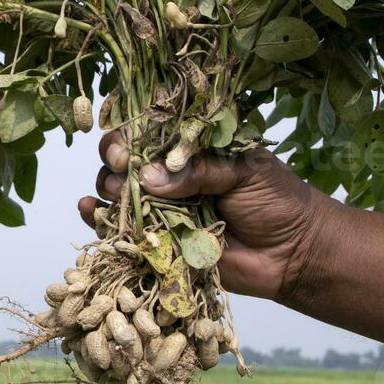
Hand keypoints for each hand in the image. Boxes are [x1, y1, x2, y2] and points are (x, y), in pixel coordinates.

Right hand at [77, 132, 336, 300]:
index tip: (128, 145)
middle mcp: (169, 174)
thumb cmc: (277, 201)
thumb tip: (150, 179)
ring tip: (115, 193)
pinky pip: (120, 230)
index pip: (149, 130)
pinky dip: (99, 220)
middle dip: (115, 160)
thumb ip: (200, 171)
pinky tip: (90, 211)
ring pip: (115, 191)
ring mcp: (160, 207)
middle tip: (122, 167)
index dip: (131, 132)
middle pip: (123, 158)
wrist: (293, 253)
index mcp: (190, 148)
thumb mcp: (244, 170)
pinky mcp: (158, 242)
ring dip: (108, 189)